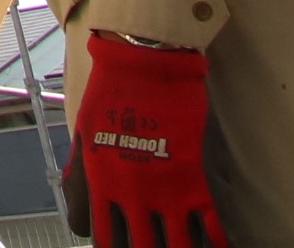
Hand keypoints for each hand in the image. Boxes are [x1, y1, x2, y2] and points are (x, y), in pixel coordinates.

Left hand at [69, 33, 224, 247]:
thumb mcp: (83, 138)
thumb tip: (79, 215)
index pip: (99, 237)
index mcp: (98, 183)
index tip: (119, 247)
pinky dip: (215, 245)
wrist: (144, 64)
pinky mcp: (194, 179)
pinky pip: (209, 228)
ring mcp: (164, 189)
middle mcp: (130, 193)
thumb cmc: (110, 95)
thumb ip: (81, 179)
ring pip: (175, 246)